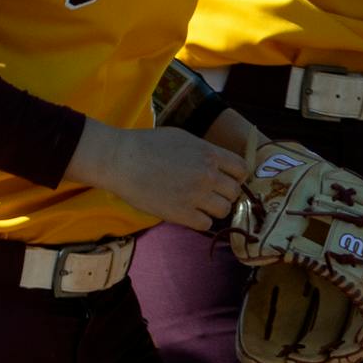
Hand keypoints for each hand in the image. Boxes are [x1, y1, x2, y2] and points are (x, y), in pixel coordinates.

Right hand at [66, 121, 249, 230]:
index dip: (236, 175)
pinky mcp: (182, 214)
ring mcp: (196, 196)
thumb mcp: (182, 138)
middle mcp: (207, 175)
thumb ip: (203, 151)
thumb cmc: (147, 144)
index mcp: (208, 154)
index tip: (225, 178)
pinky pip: (206, 224)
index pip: (241, 169)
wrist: (121, 160)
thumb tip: (217, 164)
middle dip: (224, 192)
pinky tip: (188, 212)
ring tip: (199, 204)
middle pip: (234, 192)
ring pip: (224, 210)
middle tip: (210, 192)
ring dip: (214, 208)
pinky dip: (200, 219)